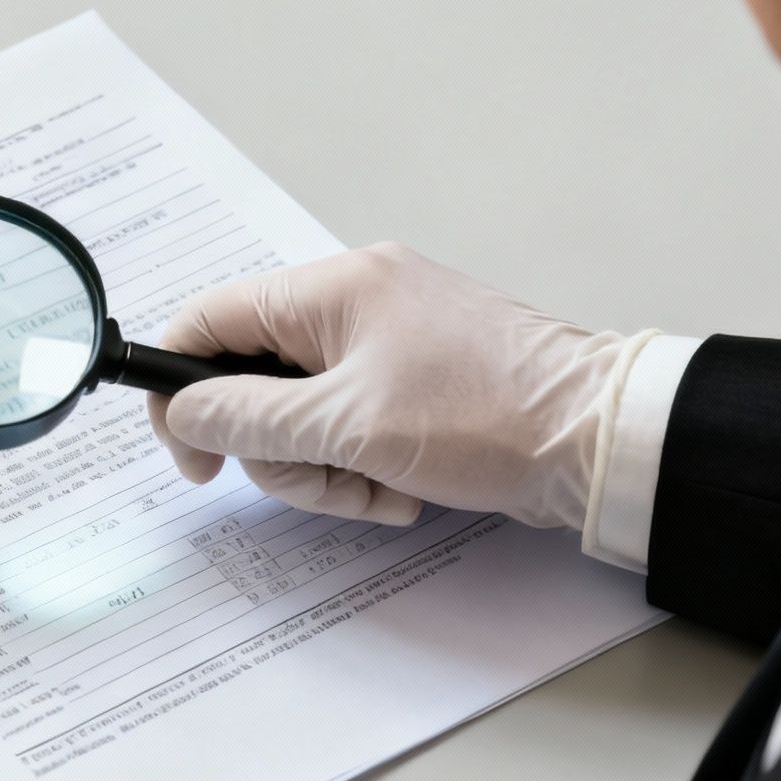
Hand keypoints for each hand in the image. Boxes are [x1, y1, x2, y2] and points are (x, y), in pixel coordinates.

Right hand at [146, 243, 655, 528]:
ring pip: (302, 415)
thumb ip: (249, 417)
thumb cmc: (487, 418)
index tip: (195, 457)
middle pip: (254, 381)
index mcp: (330, 289)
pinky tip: (405, 489)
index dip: (181, 391)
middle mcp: (353, 301)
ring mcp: (387, 340)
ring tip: (380, 490)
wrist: (599, 438)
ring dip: (327, 469)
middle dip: (280, 450)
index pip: (207, 320)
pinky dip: (363, 467)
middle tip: (324, 482)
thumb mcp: (348, 425)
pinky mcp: (414, 379)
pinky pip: (350, 426)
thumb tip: (184, 411)